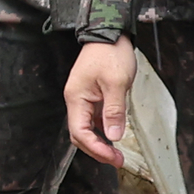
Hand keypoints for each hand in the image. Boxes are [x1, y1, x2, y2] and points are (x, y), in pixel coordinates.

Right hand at [64, 37, 137, 166]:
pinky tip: (115, 135)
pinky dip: (103, 131)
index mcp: (76, 98)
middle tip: (117, 160)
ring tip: (116, 153)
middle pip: (80, 134)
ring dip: (101, 142)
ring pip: (87, 129)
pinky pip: (95, 119)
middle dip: (97, 150)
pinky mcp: (93, 96)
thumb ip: (114, 111)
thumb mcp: (116, 83)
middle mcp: (76, 100)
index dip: (96, 149)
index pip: (80, 132)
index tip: (113, 157)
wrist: (109, 33)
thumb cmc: (110, 53)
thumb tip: (114, 136)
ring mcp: (84, 99)